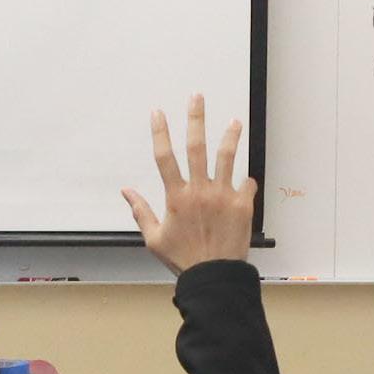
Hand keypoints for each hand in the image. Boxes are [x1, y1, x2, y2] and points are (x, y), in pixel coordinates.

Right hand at [122, 96, 255, 274]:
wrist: (214, 275)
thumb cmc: (183, 257)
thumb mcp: (154, 237)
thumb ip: (140, 211)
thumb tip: (126, 191)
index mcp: (176, 197)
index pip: (164, 157)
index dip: (160, 133)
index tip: (158, 112)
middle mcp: (200, 191)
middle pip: (197, 146)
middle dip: (196, 119)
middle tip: (197, 98)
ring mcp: (223, 195)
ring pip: (227, 158)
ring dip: (230, 137)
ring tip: (234, 121)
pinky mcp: (243, 204)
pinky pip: (247, 183)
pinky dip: (245, 180)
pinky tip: (246, 179)